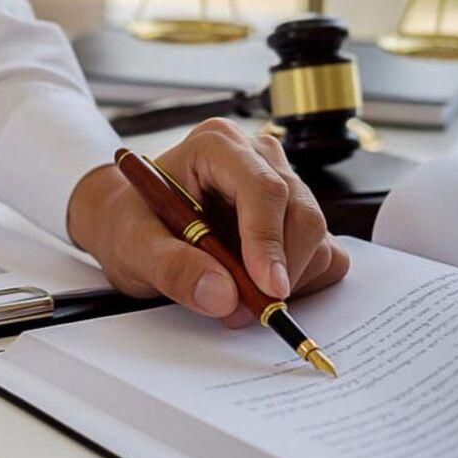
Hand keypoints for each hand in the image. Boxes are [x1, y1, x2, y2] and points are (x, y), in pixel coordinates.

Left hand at [68, 118, 349, 327]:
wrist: (131, 227)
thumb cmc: (132, 224)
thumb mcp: (133, 246)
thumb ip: (171, 267)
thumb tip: (222, 295)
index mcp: (217, 146)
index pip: (263, 188)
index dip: (268, 240)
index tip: (268, 287)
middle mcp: (258, 158)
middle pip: (299, 214)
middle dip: (279, 271)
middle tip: (243, 311)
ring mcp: (284, 185)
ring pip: (316, 237)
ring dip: (287, 280)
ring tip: (235, 299)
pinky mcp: (296, 218)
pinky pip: (325, 254)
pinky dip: (302, 282)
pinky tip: (257, 288)